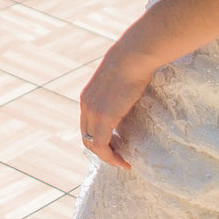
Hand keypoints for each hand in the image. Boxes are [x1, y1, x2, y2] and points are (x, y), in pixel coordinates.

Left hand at [77, 41, 159, 170]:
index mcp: (87, 96)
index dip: (98, 137)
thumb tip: (131, 96)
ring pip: (92, 144)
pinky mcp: (103, 118)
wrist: (133, 56)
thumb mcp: (120, 80)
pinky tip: (122, 162)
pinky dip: (110, 157)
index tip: (115, 145)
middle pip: (86, 136)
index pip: (86, 125)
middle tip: (119, 158)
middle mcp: (85, 105)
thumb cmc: (133, 62)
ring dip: (107, 157)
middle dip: (102, 151)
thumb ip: (118, 92)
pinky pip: (101, 145)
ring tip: (122, 163)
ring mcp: (92, 112)